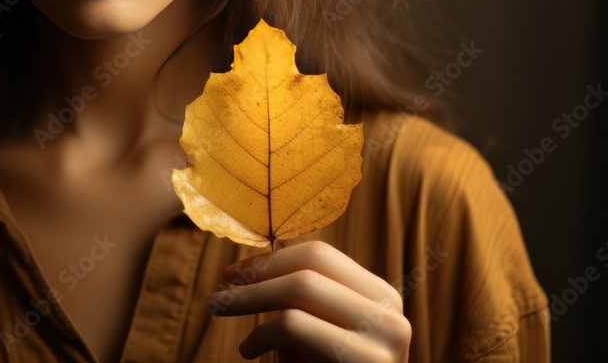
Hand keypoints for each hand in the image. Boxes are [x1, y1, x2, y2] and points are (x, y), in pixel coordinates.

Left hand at [205, 241, 410, 361]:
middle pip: (309, 267)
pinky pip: (295, 325)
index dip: (270, 260)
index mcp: (381, 297)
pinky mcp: (367, 362)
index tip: (233, 272)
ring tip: (220, 310)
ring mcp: (384, 337)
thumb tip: (250, 267)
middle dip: (255, 275)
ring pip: (301, 288)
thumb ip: (300, 300)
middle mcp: (389, 313)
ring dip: (249, 298)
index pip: (320, 255)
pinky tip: (248, 350)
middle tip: (217, 292)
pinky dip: (261, 333)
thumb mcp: (319, 334)